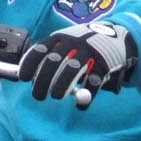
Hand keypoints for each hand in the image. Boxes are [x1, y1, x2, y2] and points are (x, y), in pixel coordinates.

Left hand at [17, 20, 137, 101]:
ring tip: (56, 96)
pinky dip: (86, 97)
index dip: (30, 64)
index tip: (23, 78)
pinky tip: (81, 106)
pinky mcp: (104, 63)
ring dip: (61, 86)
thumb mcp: (65, 42)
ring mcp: (90, 52)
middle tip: (38, 96)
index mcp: (60, 37)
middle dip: (43, 81)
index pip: (40, 49)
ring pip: (72, 70)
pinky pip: (93, 82)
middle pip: (53, 62)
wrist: (117, 34)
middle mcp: (73, 42)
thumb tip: (25, 76)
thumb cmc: (82, 44)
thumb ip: (48, 56)